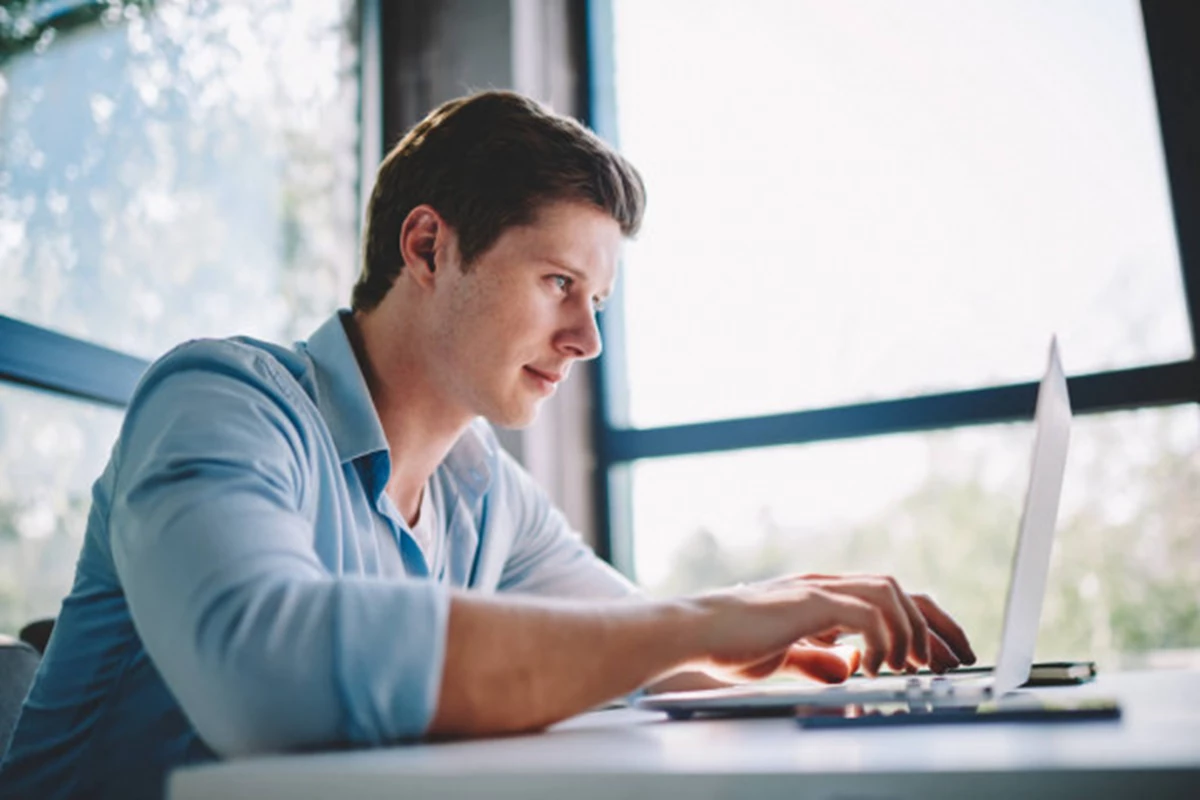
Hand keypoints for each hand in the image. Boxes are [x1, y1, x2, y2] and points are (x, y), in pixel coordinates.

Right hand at [686, 574, 973, 683]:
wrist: (695, 631)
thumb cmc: (728, 642)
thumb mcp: (782, 657)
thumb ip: (815, 660)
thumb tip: (846, 668)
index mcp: (823, 596)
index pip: (888, 600)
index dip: (922, 626)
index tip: (944, 655)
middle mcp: (827, 585)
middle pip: (901, 591)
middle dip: (936, 625)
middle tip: (958, 656)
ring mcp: (819, 589)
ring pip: (890, 593)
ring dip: (912, 630)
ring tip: (914, 664)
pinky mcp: (810, 601)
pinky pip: (867, 612)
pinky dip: (883, 638)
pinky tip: (879, 664)